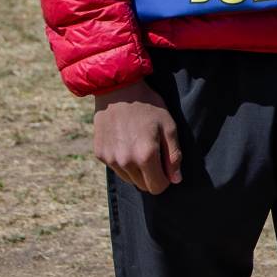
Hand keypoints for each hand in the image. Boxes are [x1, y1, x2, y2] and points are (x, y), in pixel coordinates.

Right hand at [92, 80, 182, 194]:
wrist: (117, 89)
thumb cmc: (148, 105)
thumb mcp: (169, 125)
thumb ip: (174, 155)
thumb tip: (175, 180)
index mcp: (146, 156)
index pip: (157, 187)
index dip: (165, 179)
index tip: (166, 166)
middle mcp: (126, 162)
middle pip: (143, 186)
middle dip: (151, 175)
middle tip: (153, 153)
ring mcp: (111, 159)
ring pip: (129, 179)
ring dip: (136, 170)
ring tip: (138, 145)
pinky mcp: (100, 154)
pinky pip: (116, 168)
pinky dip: (122, 161)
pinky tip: (125, 141)